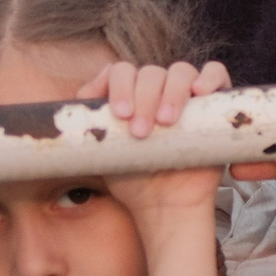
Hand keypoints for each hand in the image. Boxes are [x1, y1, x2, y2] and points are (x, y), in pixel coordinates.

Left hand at [83, 59, 231, 275]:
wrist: (163, 205)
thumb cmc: (131, 180)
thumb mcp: (98, 152)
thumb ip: (84, 129)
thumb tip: (58, 111)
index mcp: (129, 96)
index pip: (120, 71)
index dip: (116, 85)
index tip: (116, 115)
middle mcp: (158, 91)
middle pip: (149, 71)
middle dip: (141, 98)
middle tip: (139, 132)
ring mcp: (188, 96)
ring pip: (180, 71)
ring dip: (170, 93)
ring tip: (165, 123)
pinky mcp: (216, 104)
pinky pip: (217, 74)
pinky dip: (209, 77)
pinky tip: (200, 91)